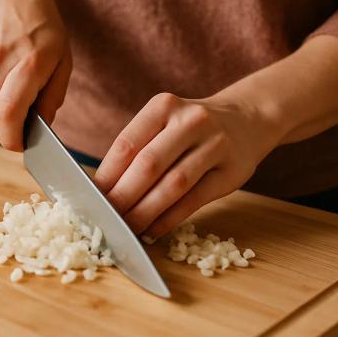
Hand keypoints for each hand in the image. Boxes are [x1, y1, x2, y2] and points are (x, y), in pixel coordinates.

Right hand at [0, 0, 70, 150]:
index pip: (8, 114)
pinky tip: (0, 72)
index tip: (21, 144)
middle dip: (4, 128)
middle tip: (20, 120)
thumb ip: (52, 97)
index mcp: (29, 63)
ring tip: (12, 87)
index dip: (12, 139)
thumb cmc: (43, 29)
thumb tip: (40, 127)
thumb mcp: (63, 60)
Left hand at [94, 93, 282, 238]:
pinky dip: (169, 219)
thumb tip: (100, 189)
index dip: (106, 175)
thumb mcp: (163, 122)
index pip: (127, 144)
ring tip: (127, 229)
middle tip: (106, 219)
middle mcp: (190, 121)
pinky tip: (152, 230)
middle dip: (123, 197)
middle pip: (148, 165)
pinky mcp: (231, 171)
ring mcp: (215, 145)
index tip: (90, 198)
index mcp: (164, 106)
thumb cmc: (190, 128)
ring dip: (145, 212)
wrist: (247, 119)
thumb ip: (137, 149)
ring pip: (173, 185)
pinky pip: (194, 200)